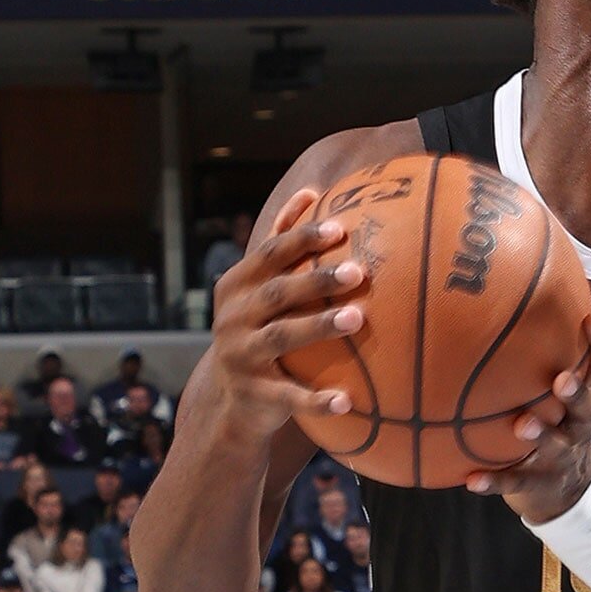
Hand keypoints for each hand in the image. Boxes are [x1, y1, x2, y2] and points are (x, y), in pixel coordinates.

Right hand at [210, 187, 369, 434]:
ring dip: (319, 327)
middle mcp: (232, 319)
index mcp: (237, 287)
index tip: (339, 228)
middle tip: (358, 271)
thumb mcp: (259, 288)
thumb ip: (280, 244)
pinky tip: (348, 400)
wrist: (232, 399)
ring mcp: (240, 357)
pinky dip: (317, 399)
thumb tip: (310, 191)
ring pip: (282, 338)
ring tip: (356, 318)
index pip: (270, 253)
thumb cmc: (258, 328)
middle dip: (317, 279)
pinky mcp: (255, 394)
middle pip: (278, 292)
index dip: (302, 238)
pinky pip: (290, 396)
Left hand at [466, 312, 590, 523]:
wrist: (562, 488)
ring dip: (541, 434)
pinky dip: (494, 482)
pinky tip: (471, 480)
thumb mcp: (555, 390)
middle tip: (562, 380)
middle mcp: (578, 424)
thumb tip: (510, 291)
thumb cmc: (554, 420)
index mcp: (584, 396)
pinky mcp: (537, 483)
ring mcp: (560, 456)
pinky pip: (514, 482)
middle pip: (588, 406)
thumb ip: (541, 352)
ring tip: (522, 424)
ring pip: (555, 445)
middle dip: (576, 393)